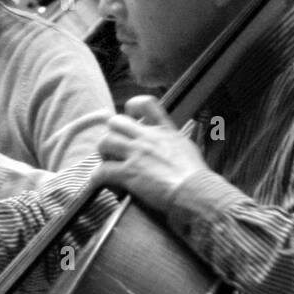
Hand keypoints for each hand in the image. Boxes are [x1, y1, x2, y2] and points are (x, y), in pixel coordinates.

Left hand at [94, 97, 208, 208]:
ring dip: (103, 153)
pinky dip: (97, 177)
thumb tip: (172, 143)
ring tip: (108, 164)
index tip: (130, 117)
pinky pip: (102, 171)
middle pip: (115, 122)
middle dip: (112, 134)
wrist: (195, 190)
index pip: (146, 103)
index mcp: (164, 130)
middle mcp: (147, 138)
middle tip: (114, 148)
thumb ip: (173, 141)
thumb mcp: (187, 148)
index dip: (133, 107)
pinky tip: (99, 182)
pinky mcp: (128, 173)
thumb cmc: (196, 175)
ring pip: (104, 142)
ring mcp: (136, 154)